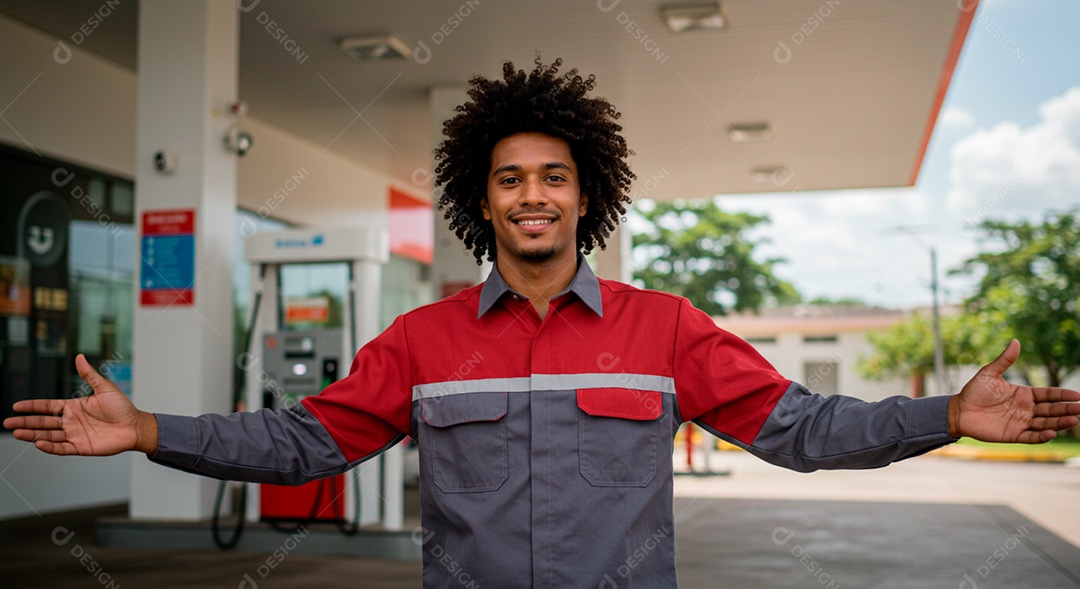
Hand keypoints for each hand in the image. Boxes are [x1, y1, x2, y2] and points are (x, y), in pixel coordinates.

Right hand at [3, 354, 157, 454]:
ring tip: (17, 433)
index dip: (33, 406)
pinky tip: (38, 443)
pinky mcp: (81, 447)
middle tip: (8, 422)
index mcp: (73, 407)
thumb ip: (89, 375)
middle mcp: (71, 421)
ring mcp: (74, 435)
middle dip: (25, 422)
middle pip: (43, 422)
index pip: (47, 407)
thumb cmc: (122, 407)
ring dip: (32, 435)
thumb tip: (79, 356)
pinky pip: (62, 448)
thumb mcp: (105, 388)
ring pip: (48, 436)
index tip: (17, 406)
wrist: (135, 426)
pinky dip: (50, 447)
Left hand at [949, 340, 1079, 442]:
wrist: (958, 410)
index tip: (1078, 395)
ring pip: (1045, 424)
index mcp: (1024, 394)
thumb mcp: (989, 373)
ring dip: (1059, 423)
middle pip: (1051, 410)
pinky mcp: (1013, 435)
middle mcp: (1026, 409)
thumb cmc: (974, 391)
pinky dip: (1042, 436)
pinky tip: (1051, 433)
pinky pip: (1031, 437)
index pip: (1048, 395)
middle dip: (1067, 409)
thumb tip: (1016, 341)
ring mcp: (1021, 422)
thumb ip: (1005, 360)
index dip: (1063, 395)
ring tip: (1074, 421)